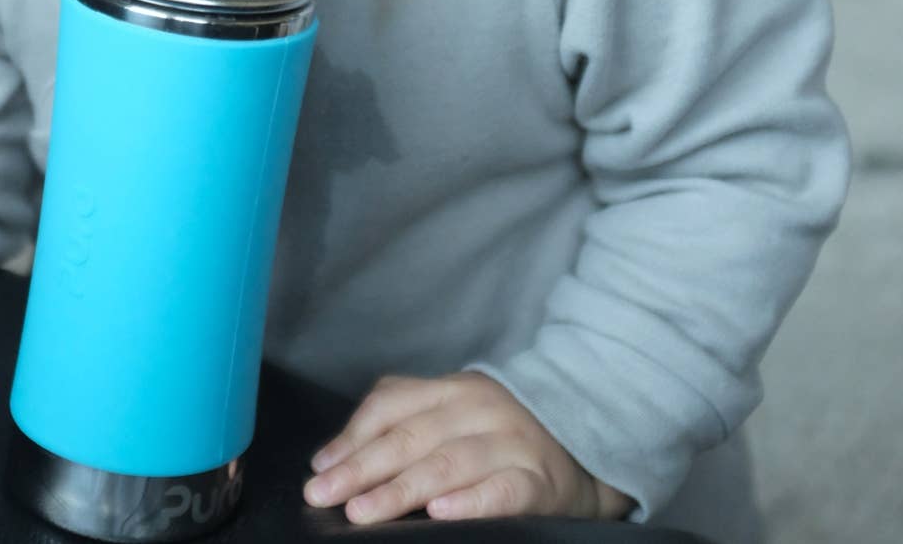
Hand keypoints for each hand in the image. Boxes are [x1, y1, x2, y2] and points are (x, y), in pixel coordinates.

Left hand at [302, 371, 632, 525]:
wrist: (583, 446)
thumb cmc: (499, 435)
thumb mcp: (452, 414)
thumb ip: (400, 424)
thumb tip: (332, 458)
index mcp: (451, 388)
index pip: (390, 406)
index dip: (351, 437)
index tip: (319, 469)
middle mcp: (479, 407)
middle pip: (410, 437)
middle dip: (361, 469)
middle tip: (324, 495)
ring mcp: (510, 442)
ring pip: (447, 465)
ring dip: (400, 490)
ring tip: (363, 511)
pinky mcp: (538, 481)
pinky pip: (500, 492)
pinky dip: (468, 503)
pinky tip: (438, 515)